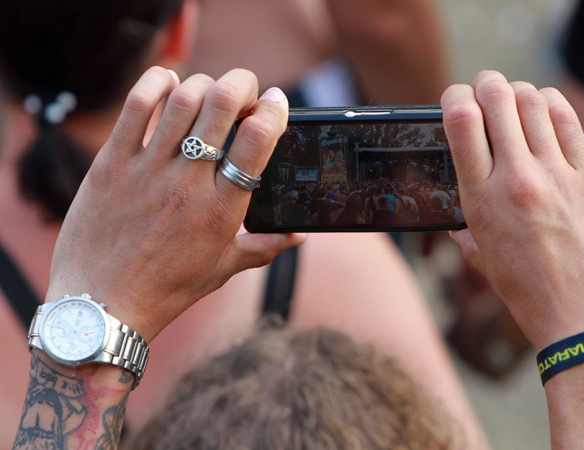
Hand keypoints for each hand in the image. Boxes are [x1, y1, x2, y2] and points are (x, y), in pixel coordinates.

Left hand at [46, 67, 303, 340]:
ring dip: (205, 83)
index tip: (277, 102)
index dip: (274, 110)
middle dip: (242, 83)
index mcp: (223, 209)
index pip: (258, 140)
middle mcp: (188, 183)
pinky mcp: (112, 164)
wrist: (101, 307)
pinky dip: (156, 83)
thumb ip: (266, 246)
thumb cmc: (166, 289)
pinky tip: (168, 82)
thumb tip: (298, 236)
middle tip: (246, 89)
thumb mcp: (224, 268)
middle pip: (222, 105)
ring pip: (183, 98)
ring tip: (210, 92)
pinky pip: (135, 107)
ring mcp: (148, 170)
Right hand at [441, 71, 583, 349]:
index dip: (455, 97)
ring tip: (516, 99)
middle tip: (486, 89)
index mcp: (482, 201)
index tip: (456, 98)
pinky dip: (554, 104)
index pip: (462, 122)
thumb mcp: (486, 262)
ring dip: (519, 91)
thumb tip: (457, 225)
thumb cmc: (533, 297)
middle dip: (486, 84)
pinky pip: (571, 122)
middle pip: (498, 99)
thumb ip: (468, 234)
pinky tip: (548, 109)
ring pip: (534, 102)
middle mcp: (517, 180)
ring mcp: (558, 176)